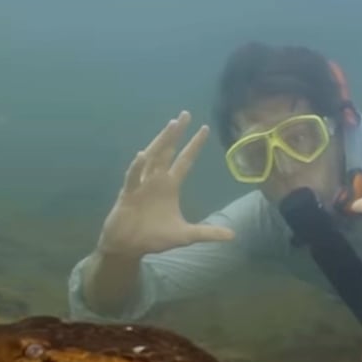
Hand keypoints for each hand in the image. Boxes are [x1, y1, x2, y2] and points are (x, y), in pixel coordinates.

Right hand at [97, 111, 234, 256]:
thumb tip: (233, 234)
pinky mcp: (128, 194)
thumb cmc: (154, 237)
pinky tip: (142, 155)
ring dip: (161, 142)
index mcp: (170, 185)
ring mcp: (141, 184)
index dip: (194, 145)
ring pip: (152, 157)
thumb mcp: (185, 235)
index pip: (185, 160)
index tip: (205, 128)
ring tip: (171, 126)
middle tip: (185, 114)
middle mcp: (156, 180)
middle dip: (177, 134)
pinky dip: (137, 167)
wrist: (128, 247)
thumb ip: (208, 233)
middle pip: (168, 151)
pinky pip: (132, 178)